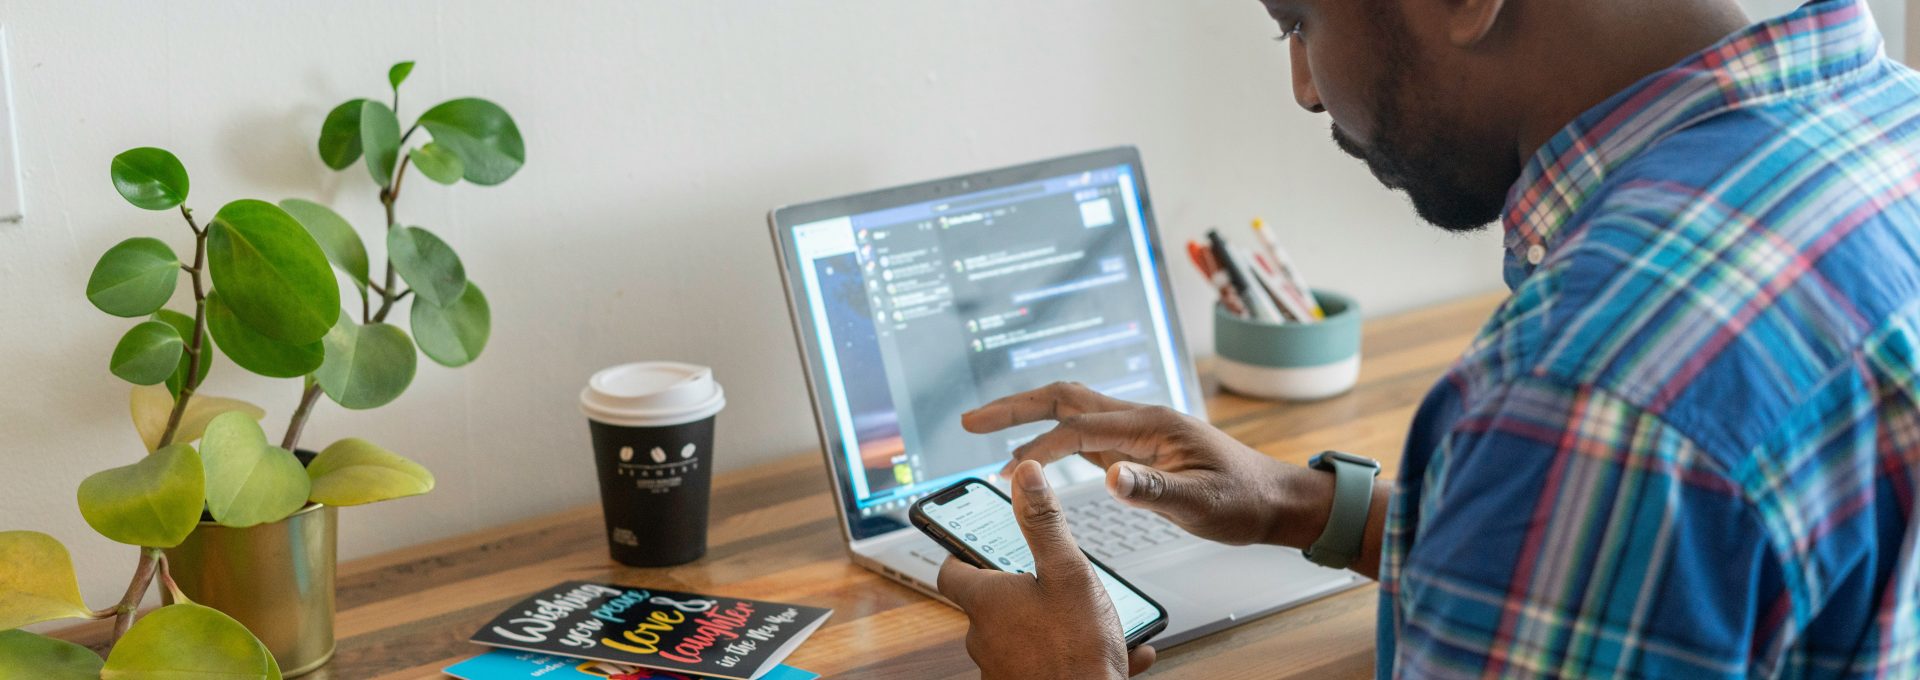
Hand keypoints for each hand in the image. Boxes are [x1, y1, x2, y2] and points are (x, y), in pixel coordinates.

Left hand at [937, 460, 1155, 678]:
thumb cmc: (1076, 649)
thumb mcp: (1067, 572)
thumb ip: (1044, 522)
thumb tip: (1026, 474)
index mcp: (986, 601)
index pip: (950, 570)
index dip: (961, 553)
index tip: (976, 543)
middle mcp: (984, 637)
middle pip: (990, 603)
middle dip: (1021, 589)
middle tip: (1052, 578)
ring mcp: (1002, 668)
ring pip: (1024, 635)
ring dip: (1054, 623)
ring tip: (1095, 620)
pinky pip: (1047, 663)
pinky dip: (1074, 654)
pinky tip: (1118, 654)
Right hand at [964, 382, 1327, 547]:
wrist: (1274, 500)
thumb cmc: (1244, 501)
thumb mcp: (1202, 504)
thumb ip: (1155, 491)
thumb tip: (1110, 479)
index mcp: (1151, 425)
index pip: (1079, 426)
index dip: (1036, 441)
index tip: (1000, 459)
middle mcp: (1140, 420)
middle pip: (1065, 399)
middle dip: (1015, 407)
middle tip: (969, 421)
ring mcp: (1137, 433)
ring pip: (1072, 412)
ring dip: (1028, 418)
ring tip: (986, 431)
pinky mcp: (1138, 450)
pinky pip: (1085, 434)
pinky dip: (1051, 438)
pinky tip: (1034, 454)